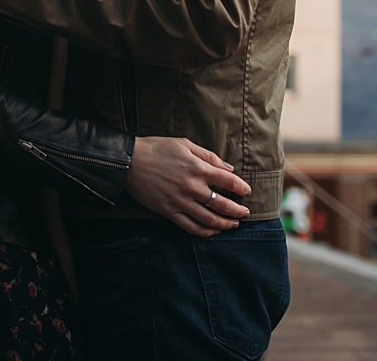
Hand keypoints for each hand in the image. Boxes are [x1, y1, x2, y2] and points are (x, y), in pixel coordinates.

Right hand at [123, 137, 251, 235]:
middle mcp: (192, 187)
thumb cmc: (157, 149)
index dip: (241, 188)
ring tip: (233, 224)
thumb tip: (229, 168)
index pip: (228, 181)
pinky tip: (213, 231)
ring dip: (226, 224)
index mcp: (198, 168)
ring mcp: (181, 202)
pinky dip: (206, 232)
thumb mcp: (184, 144)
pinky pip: (192, 227)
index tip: (246, 191)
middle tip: (245, 213)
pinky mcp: (169, 212)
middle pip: (223, 205)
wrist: (129, 162)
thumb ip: (209, 156)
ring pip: (210, 220)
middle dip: (238, 211)